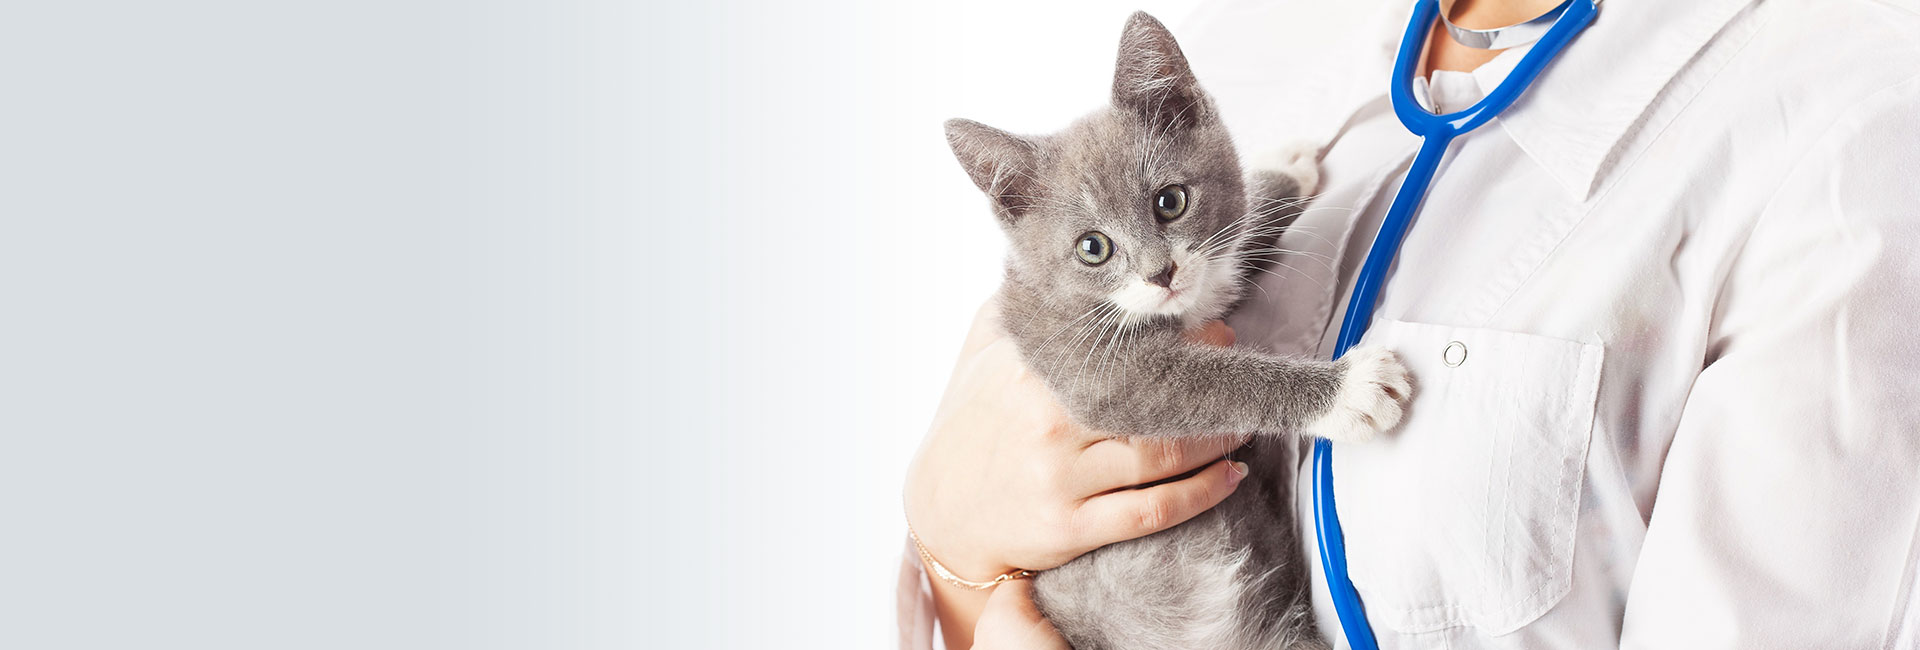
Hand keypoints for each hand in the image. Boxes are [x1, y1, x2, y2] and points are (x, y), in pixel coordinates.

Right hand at [904, 301, 1247, 647]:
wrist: (939, 516)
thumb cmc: (968, 427)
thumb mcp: (980, 354)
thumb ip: (1018, 307)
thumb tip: (1053, 260)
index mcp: (1031, 375)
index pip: (1122, 349)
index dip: (1181, 337)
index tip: (1215, 328)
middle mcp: (1050, 424)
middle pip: (1152, 400)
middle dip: (1208, 383)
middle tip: (1237, 368)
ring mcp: (1063, 479)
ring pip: (1164, 456)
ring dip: (1218, 438)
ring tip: (1244, 419)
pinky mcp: (1073, 528)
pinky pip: (1154, 511)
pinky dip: (1203, 493)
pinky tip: (1231, 475)